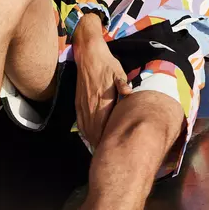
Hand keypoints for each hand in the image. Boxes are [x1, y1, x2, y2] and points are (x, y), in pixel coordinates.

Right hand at [73, 23, 130, 148]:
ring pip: (86, 127)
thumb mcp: (119, 73)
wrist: (89, 55)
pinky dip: (85, 131)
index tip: (112, 150)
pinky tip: (89, 136)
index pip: (104, 126)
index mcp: (102, 101)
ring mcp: (83, 104)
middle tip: (107, 154)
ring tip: (98, 149)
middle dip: (100, 144)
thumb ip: (123, 85)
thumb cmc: (107, 64)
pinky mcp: (78, 102)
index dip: (107, 140)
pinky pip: (80, 121)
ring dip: (92, 139)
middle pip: (94, 131)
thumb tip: (130, 94)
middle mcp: (91, 105)